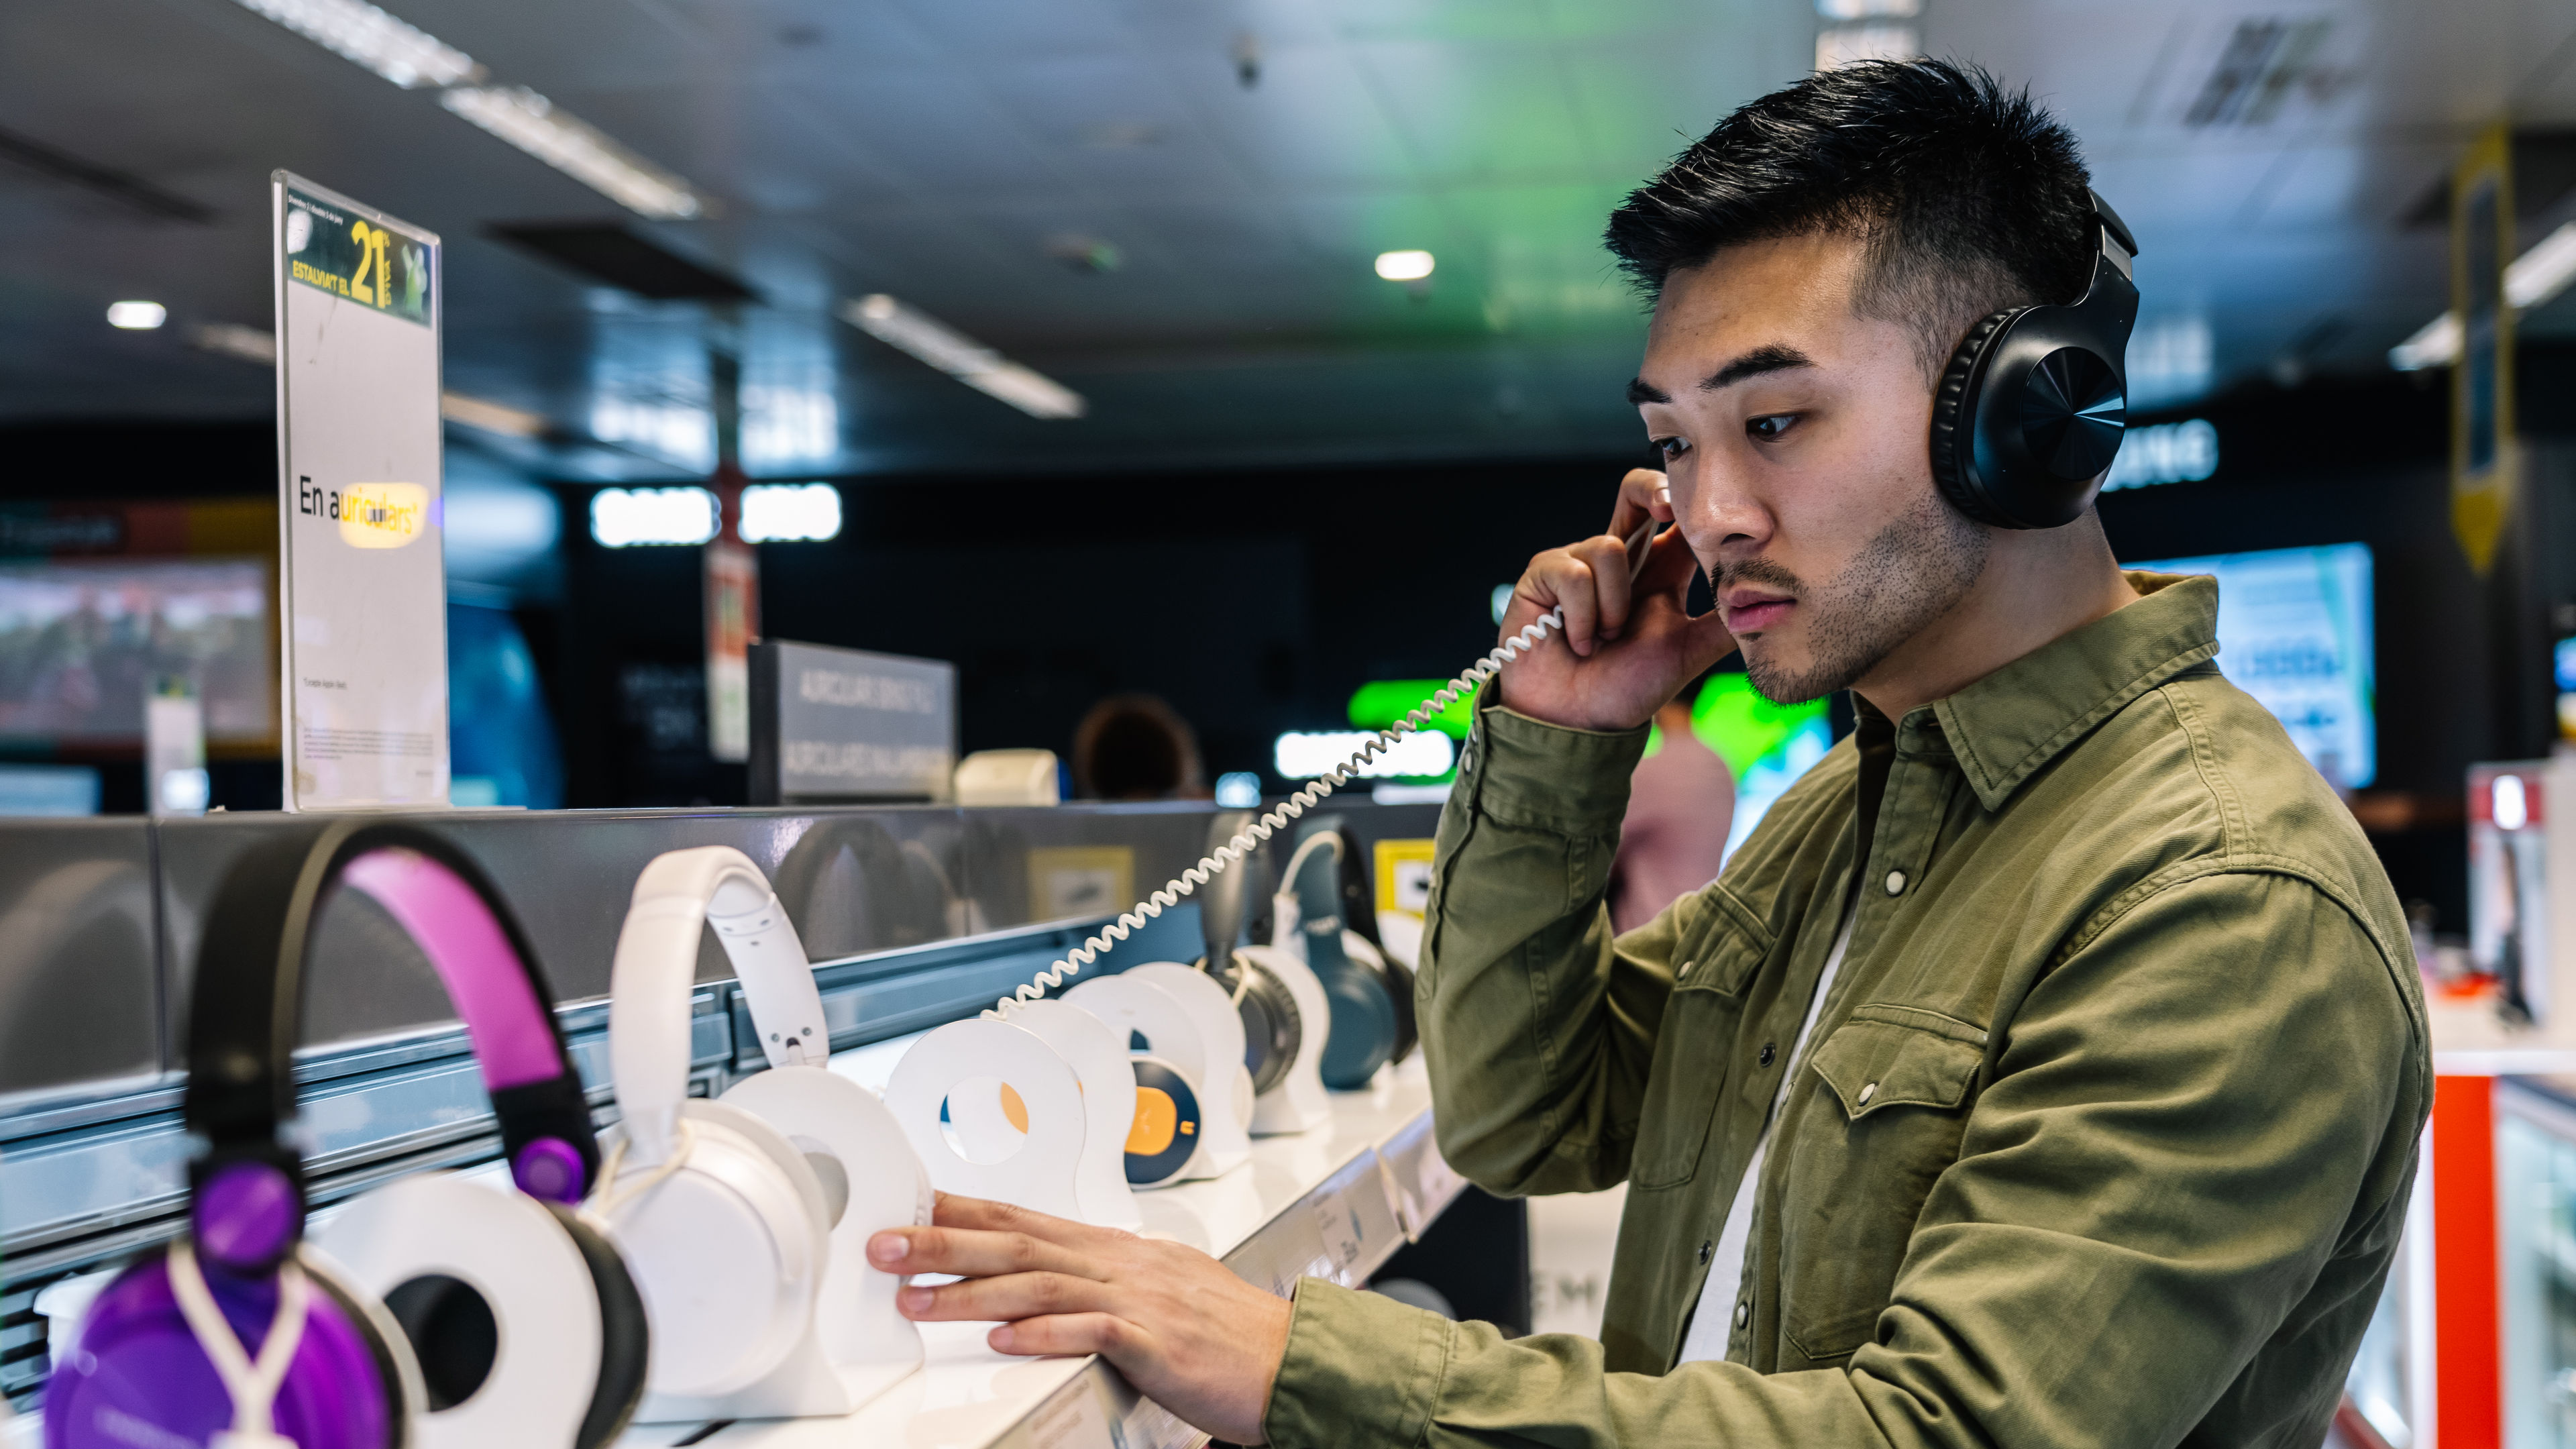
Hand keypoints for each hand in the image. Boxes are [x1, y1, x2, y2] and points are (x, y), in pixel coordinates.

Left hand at [870, 1193, 1291, 1444]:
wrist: (1291, 1358)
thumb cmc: (1225, 1332)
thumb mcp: (1153, 1290)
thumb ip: (1094, 1284)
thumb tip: (1038, 1284)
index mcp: (1115, 1250)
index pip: (1023, 1220)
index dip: (961, 1211)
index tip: (906, 1204)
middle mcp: (1120, 1264)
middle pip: (1017, 1244)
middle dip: (942, 1240)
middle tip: (882, 1243)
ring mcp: (1139, 1300)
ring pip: (1041, 1284)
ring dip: (969, 1292)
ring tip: (914, 1297)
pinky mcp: (1157, 1343)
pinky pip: (1092, 1332)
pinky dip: (1044, 1334)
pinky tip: (1003, 1340)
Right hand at [1494, 467, 1736, 731]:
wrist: (1578, 723)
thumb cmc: (1628, 688)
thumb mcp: (1688, 652)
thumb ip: (1724, 625)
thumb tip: (1774, 606)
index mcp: (1660, 570)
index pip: (1679, 518)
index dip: (1693, 505)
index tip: (1711, 512)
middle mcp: (1621, 557)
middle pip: (1635, 492)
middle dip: (1651, 489)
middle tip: (1666, 504)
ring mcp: (1578, 562)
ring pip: (1609, 548)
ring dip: (1613, 607)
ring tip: (1606, 639)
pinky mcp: (1544, 574)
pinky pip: (1574, 573)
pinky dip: (1583, 616)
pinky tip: (1579, 642)